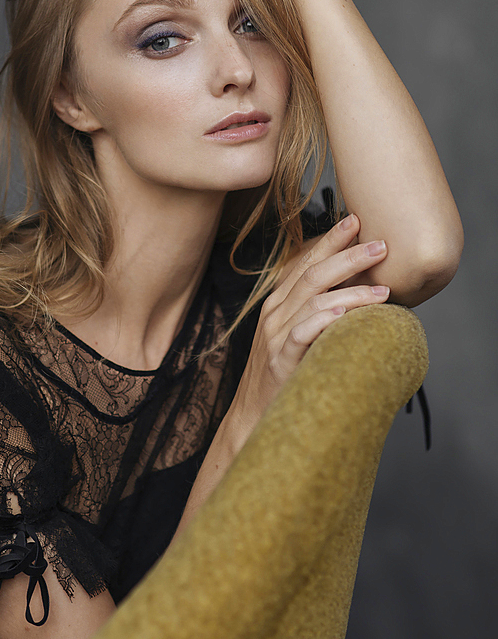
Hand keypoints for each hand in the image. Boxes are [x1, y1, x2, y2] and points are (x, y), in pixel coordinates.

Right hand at [227, 213, 388, 440]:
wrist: (255, 418)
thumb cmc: (284, 376)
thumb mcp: (298, 337)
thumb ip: (319, 313)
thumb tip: (362, 294)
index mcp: (279, 303)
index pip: (305, 261)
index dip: (330, 240)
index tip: (356, 220)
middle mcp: (275, 313)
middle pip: (312, 273)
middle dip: (348, 255)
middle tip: (380, 245)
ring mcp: (275, 335)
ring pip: (314, 299)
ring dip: (351, 290)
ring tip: (383, 290)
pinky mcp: (280, 359)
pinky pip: (303, 332)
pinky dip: (327, 319)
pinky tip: (349, 314)